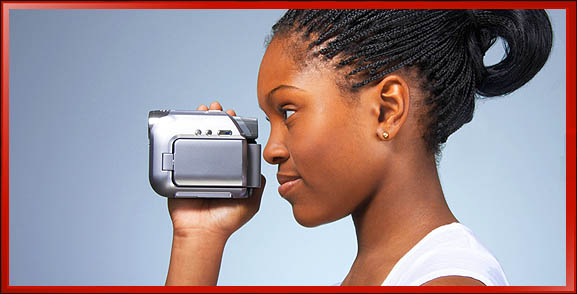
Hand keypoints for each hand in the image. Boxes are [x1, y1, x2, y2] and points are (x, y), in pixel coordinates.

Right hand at [167, 101, 265, 238]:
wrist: (203, 232)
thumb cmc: (226, 220)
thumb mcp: (251, 202)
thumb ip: (258, 185)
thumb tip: (262, 170)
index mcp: (229, 168)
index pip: (231, 140)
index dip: (232, 126)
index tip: (233, 115)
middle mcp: (212, 165)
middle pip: (213, 135)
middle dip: (214, 118)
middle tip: (216, 108)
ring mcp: (195, 168)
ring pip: (195, 138)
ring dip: (198, 122)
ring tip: (202, 110)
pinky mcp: (179, 173)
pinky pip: (177, 152)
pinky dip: (178, 136)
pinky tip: (183, 124)